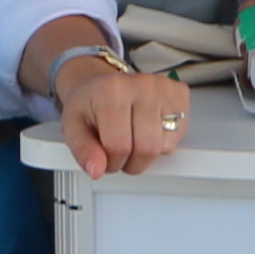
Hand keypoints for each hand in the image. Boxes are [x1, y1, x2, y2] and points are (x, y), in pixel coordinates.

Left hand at [53, 47, 187, 176]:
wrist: (102, 84)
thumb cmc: (89, 105)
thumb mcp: (74, 127)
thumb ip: (82, 150)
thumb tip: (97, 169)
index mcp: (112, 90)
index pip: (119, 145)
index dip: (111, 162)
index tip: (105, 158)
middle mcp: (142, 85)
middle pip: (146, 148)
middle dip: (132, 162)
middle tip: (121, 153)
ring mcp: (164, 88)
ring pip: (164, 145)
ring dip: (148, 154)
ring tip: (134, 142)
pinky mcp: (180, 94)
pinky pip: (178, 136)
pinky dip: (163, 143)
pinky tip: (149, 131)